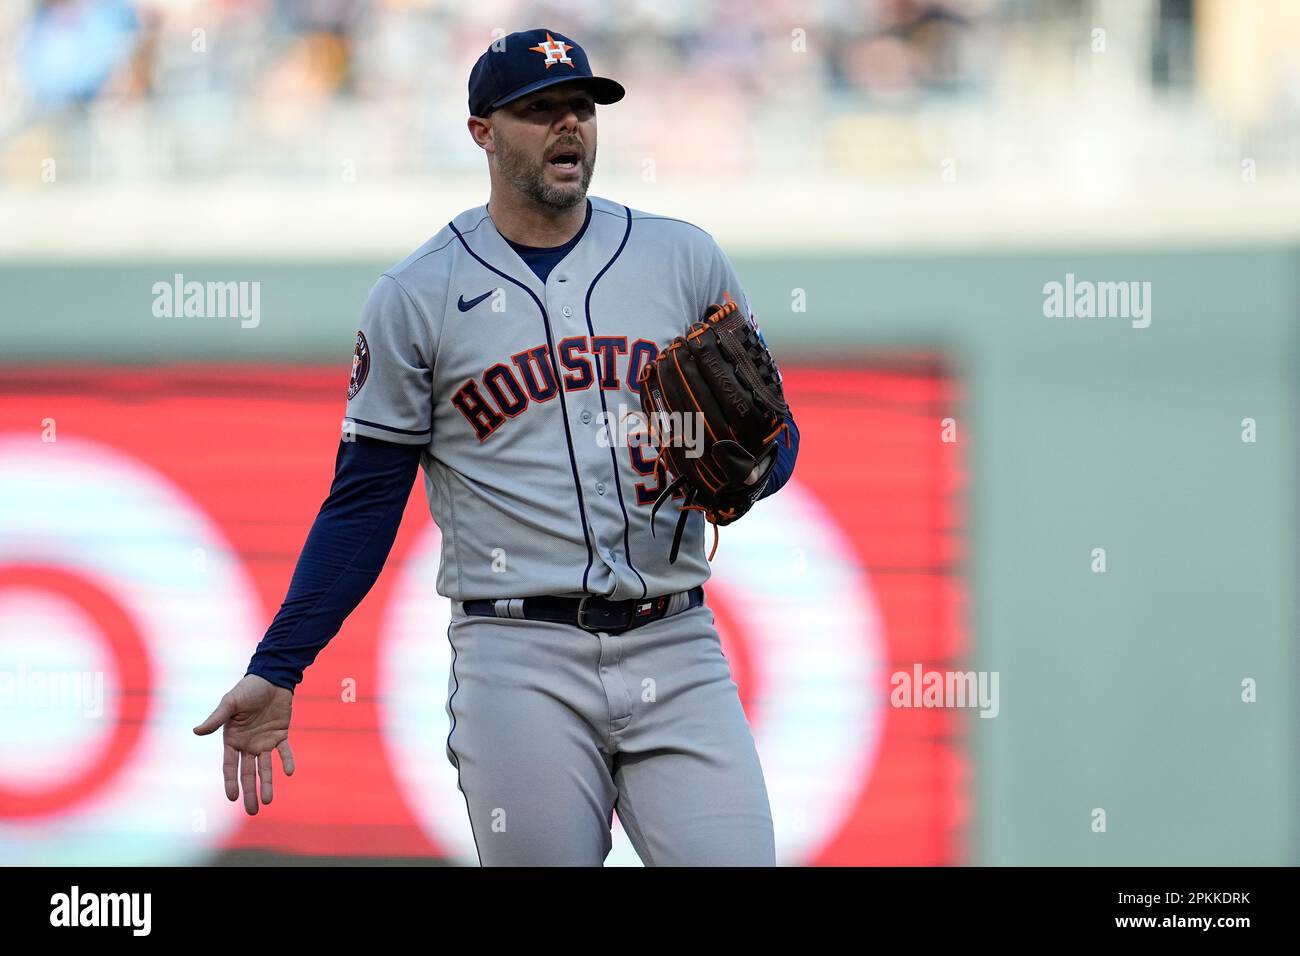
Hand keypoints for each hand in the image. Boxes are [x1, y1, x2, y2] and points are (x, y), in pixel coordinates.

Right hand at [193, 674, 295, 815]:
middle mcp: (248, 744)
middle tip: (252, 811)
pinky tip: (288, 772)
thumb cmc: (247, 689)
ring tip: (268, 801)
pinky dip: (287, 760)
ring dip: (267, 784)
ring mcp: (264, 741)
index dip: (231, 782)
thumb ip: (216, 719)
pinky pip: (284, 751)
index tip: (232, 798)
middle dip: (250, 791)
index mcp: (233, 739)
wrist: (270, 678)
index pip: (230, 766)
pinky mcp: (281, 734)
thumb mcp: (230, 703)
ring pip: (266, 768)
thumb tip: (196, 731)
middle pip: (248, 773)